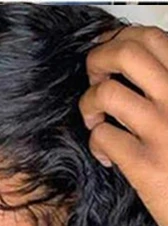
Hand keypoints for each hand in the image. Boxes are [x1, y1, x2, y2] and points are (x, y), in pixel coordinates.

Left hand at [80, 25, 167, 225]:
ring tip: (97, 121)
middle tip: (95, 82)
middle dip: (97, 63)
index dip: (118, 43)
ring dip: (89, 106)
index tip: (109, 60)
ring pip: (105, 93)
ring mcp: (163, 128)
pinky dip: (96, 144)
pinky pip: (102, 136)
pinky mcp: (144, 162)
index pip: (152, 38)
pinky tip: (107, 156)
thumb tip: (133, 63)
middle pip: (126, 53)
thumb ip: (167, 88)